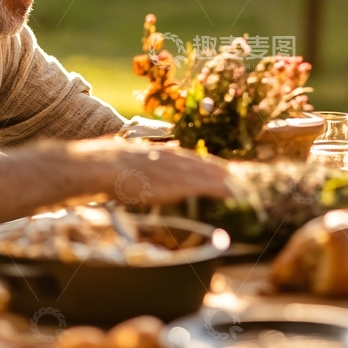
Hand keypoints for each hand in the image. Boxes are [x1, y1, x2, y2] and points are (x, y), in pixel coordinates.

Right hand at [68, 140, 231, 205]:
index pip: (189, 157)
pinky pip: (208, 186)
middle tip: (239, 176)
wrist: (105, 167)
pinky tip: (233, 194)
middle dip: (221, 170)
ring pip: (210, 173)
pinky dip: (222, 190)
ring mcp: (179, 170)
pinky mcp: (180, 183)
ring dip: (226, 180)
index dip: (204, 164)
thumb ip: (139, 166)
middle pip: (204, 163)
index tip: (217, 167)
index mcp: (161, 153)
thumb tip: (140, 172)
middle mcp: (174, 158)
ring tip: (241, 186)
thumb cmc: (109, 168)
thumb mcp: (128, 163)